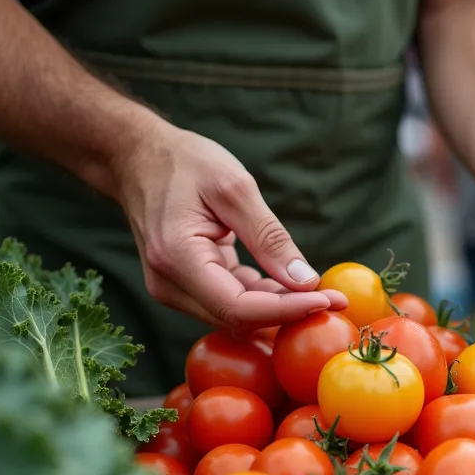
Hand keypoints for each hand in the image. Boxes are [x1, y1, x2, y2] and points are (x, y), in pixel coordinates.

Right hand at [114, 125, 345, 330]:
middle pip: (238, 317)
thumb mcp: (235, 188)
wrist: (138, 158)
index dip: (286, 310)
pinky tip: (290, 282)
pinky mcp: (186, 284)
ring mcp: (174, 288)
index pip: (238, 308)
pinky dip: (263, 294)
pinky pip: (230, 299)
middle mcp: (169, 284)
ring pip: (236, 312)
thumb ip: (270, 237)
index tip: (328, 300)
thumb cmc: (185, 163)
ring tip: (321, 289)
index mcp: (177, 259)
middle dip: (289, 311)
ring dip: (279, 305)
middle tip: (337, 298)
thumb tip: (306, 281)